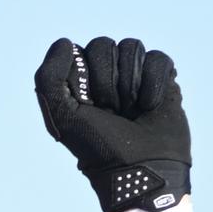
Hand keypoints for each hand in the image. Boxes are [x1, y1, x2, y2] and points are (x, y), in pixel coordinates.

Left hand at [34, 37, 189, 211]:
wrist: (142, 169)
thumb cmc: (99, 147)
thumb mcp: (62, 116)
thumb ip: (48, 79)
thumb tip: (65, 42)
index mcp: (78, 82)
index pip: (77, 51)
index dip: (81, 77)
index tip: (85, 105)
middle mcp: (105, 75)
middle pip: (103, 45)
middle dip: (105, 82)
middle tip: (110, 111)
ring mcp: (134, 75)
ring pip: (131, 47)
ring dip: (129, 84)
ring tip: (131, 110)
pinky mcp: (163, 77)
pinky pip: (157, 57)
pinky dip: (153, 83)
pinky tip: (150, 106)